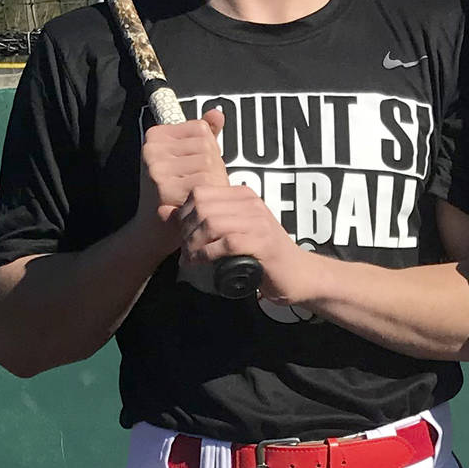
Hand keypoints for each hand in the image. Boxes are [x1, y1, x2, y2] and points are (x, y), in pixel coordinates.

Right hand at [137, 109, 229, 250]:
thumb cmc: (177, 193)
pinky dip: (207, 195)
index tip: (192, 168)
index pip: (200, 128)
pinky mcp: (164, 186)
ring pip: (208, 163)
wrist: (155, 231)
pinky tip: (193, 204)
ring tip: (195, 195)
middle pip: (206, 146)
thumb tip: (217, 113)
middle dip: (212, 168)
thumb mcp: (189, 160)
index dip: (207, 150)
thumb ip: (204, 136)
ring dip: (212, 182)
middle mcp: (152, 148)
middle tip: (196, 186)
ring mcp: (156, 167)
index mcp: (155, 136)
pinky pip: (205, 182)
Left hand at [179, 175, 329, 308]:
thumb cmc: (264, 256)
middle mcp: (251, 203)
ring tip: (189, 259)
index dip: (183, 213)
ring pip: (211, 223)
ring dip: (193, 243)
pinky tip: (200, 262)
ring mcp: (258, 222)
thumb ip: (211, 222)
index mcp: (243, 195)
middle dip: (185, 230)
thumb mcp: (236, 232)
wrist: (299, 275)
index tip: (181, 235)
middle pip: (202, 206)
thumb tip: (169, 215)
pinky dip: (207, 254)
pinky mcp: (263, 243)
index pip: (200, 192)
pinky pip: (226, 242)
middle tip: (183, 250)